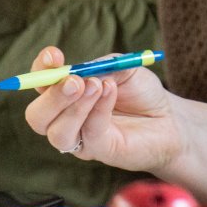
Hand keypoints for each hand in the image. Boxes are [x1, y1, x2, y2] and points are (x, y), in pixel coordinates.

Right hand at [23, 46, 184, 172]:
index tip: (54, 55)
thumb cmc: (142, 92)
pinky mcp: (101, 151)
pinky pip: (90, 133)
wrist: (170, 118)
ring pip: (57, 132)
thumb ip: (101, 67)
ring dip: (74, 107)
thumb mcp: (123, 68)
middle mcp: (65, 120)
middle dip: (51, 97)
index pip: (39, 84)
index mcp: (65, 95)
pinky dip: (98, 110)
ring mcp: (81, 139)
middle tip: (74, 81)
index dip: (40, 69)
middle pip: (37, 116)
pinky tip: (110, 91)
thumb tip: (81, 71)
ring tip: (96, 85)